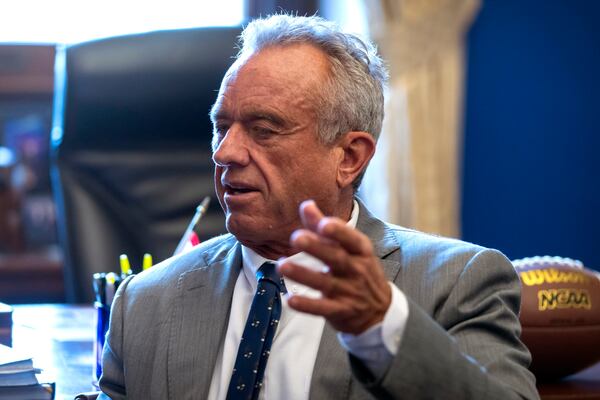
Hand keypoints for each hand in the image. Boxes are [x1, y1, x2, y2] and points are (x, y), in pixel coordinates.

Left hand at [278, 200, 391, 333]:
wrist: (380, 312)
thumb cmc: (360, 272)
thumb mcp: (350, 249)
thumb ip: (325, 227)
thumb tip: (306, 205)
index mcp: (361, 251)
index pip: (352, 239)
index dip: (339, 231)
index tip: (324, 223)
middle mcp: (356, 270)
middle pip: (336, 258)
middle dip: (316, 247)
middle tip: (296, 238)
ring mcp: (349, 292)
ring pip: (324, 282)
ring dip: (303, 274)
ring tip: (282, 266)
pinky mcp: (340, 311)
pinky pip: (322, 308)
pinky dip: (307, 305)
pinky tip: (291, 299)